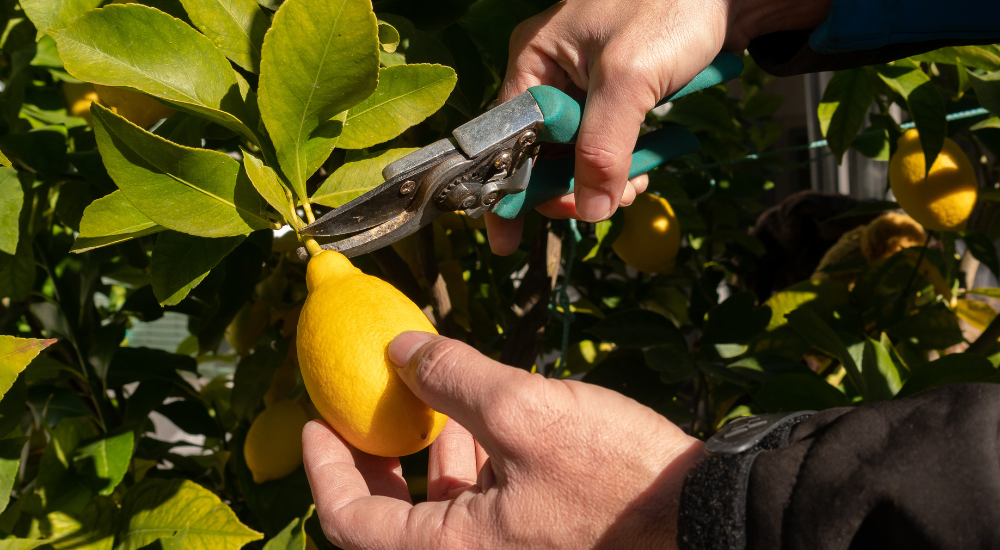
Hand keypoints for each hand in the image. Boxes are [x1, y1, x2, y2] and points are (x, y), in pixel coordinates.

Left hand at [303, 331, 705, 548]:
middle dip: (371, 459)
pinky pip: (480, 506)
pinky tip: (481, 414)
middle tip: (359, 409)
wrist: (706, 518)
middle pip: (389, 520)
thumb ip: (453, 379)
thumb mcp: (526, 414)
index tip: (313, 421)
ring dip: (424, 452)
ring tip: (423, 395)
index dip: (324, 469)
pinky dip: (469, 461)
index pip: (352, 523)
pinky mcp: (537, 539)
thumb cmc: (616, 476)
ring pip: (438, 509)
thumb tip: (398, 350)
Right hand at [485, 0, 830, 254]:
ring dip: (602, 181)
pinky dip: (622, 165)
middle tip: (605, 205)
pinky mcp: (616, 96)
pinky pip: (605, 144)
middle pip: (540, 154)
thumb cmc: (670, 9)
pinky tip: (643, 170)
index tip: (510, 241)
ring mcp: (584, 87)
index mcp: (535, 61)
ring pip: (575, 155)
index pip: (504, 138)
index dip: (508, 190)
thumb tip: (590, 212)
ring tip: (634, 187)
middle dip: (569, 188)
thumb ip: (605, 147)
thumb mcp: (630, 78)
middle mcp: (550, 75)